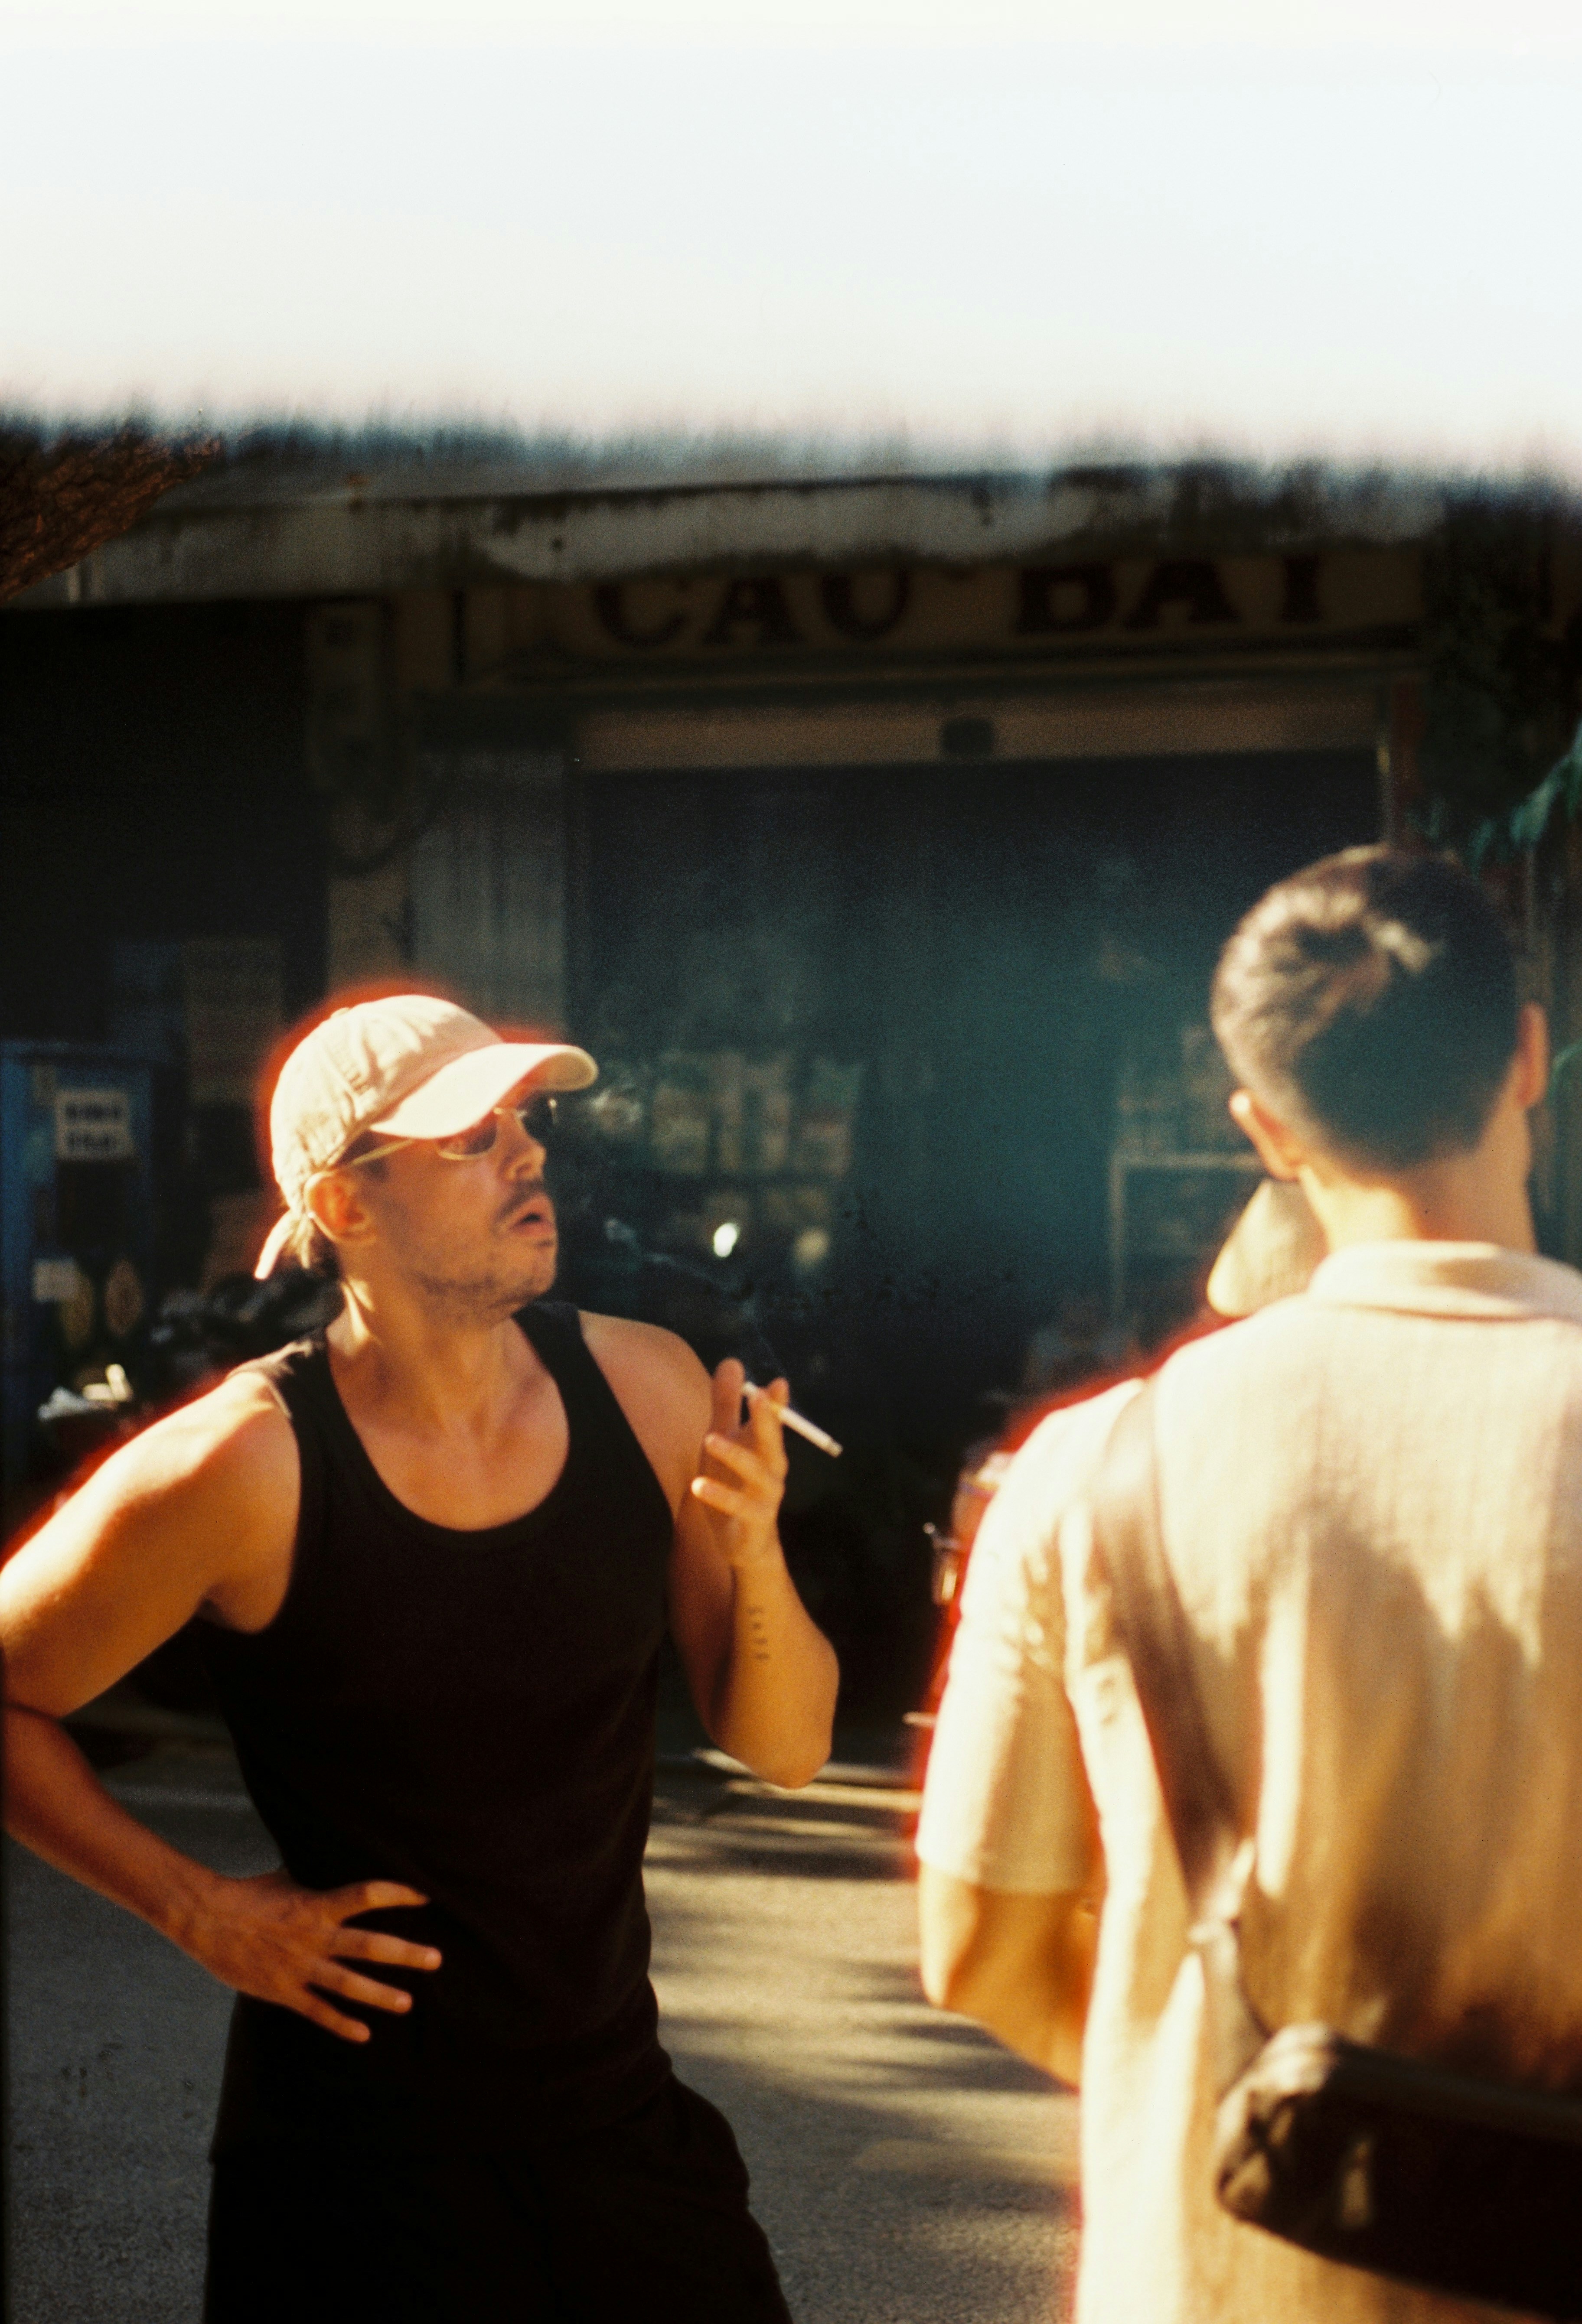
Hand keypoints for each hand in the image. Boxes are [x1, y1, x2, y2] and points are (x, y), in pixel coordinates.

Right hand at [178, 1869, 440, 2042]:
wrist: (206, 1919)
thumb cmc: (249, 1894)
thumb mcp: (288, 1878)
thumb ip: (317, 1881)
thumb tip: (336, 1859)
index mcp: (318, 1904)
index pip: (367, 1894)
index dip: (398, 1893)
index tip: (426, 1897)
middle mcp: (314, 1937)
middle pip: (369, 1946)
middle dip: (405, 1954)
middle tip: (436, 1960)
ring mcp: (299, 1966)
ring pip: (348, 1985)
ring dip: (380, 1995)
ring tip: (407, 2003)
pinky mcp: (283, 1990)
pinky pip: (317, 2011)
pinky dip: (341, 2024)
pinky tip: (363, 2034)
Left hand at [688, 1359, 788, 1570]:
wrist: (746, 1542)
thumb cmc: (735, 1483)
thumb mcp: (726, 1440)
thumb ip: (728, 1404)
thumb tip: (733, 1362)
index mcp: (766, 1447)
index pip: (774, 1421)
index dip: (775, 1403)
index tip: (777, 1383)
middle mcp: (772, 1469)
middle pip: (772, 1441)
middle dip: (767, 1419)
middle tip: (759, 1396)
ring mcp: (766, 1496)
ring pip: (755, 1473)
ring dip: (734, 1454)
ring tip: (709, 1439)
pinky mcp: (753, 1520)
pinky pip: (737, 1506)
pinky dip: (718, 1496)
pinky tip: (697, 1486)